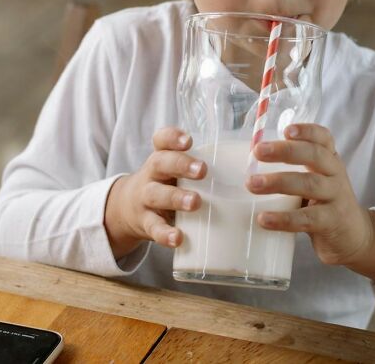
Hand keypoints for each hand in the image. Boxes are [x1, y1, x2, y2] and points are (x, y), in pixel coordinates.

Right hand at [104, 127, 205, 258]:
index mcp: (162, 156)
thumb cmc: (165, 184)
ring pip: (156, 195)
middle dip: (181, 165)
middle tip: (202, 170)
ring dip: (176, 198)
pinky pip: (154, 227)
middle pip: (160, 163)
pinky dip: (165, 234)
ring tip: (195, 202)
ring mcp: (145, 198)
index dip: (173, 137)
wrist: (127, 209)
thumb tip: (248, 161)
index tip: (189, 140)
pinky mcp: (145, 222)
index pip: (161, 140)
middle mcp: (151, 174)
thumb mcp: (175, 170)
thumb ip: (202, 163)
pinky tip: (178, 238)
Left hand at [245, 124, 374, 266]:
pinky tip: (263, 218)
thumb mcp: (316, 180)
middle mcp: (335, 174)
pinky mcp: (332, 222)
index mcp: (329, 159)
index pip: (323, 138)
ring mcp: (336, 197)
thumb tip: (248, 163)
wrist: (355, 236)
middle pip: (315, 155)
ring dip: (278, 182)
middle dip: (285, 151)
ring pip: (309, 184)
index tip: (286, 130)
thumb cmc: (324, 203)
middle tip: (258, 151)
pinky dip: (284, 218)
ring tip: (252, 184)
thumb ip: (292, 170)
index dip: (307, 131)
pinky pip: (307, 219)